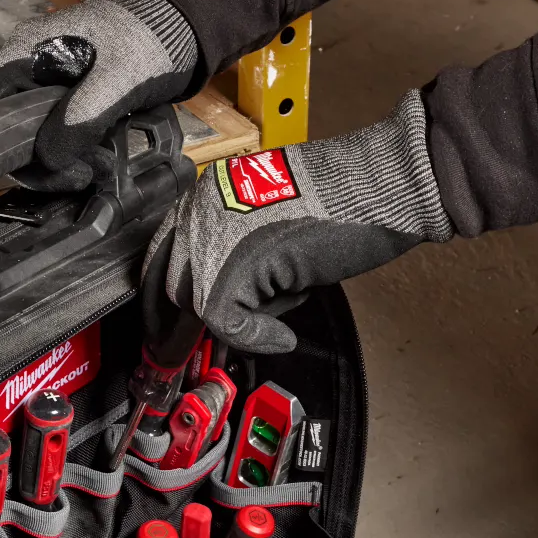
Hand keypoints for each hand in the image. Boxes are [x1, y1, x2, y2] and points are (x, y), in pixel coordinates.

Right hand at [0, 0, 200, 189]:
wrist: (178, 29)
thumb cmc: (147, 41)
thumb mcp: (118, 80)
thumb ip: (84, 116)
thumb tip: (49, 157)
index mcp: (27, 51)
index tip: (1, 171)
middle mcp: (29, 67)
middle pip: (5, 125)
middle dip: (33, 160)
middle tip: (73, 176)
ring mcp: (48, 83)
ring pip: (32, 134)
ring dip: (57, 160)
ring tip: (93, 170)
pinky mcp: (69, 98)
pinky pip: (56, 132)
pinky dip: (71, 152)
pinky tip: (96, 160)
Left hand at [142, 91, 452, 353]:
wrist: (375, 186)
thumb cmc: (342, 200)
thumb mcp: (270, 219)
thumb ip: (238, 248)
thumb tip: (228, 296)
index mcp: (206, 191)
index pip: (162, 252)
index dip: (163, 297)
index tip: (169, 327)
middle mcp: (200, 209)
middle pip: (169, 282)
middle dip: (181, 323)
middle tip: (186, 351)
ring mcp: (212, 235)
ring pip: (195, 303)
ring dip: (234, 325)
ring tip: (273, 322)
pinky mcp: (232, 265)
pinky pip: (224, 321)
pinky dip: (255, 337)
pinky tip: (281, 335)